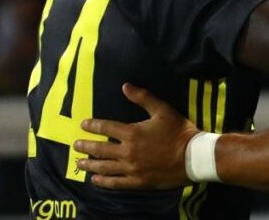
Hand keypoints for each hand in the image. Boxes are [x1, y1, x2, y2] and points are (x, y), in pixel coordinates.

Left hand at [74, 83, 198, 189]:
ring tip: (79, 163)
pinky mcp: (137, 182)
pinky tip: (95, 180)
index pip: (106, 128)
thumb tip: (125, 86)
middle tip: (75, 145)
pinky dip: (103, 181)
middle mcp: (127, 152)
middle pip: (100, 149)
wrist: (193, 156)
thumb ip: (143, 98)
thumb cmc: (179, 131)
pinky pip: (115, 183)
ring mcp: (131, 169)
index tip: (83, 125)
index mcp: (132, 133)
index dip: (92, 126)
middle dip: (85, 146)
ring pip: (104, 167)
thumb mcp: (163, 110)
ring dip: (89, 164)